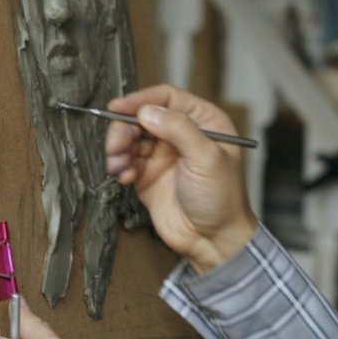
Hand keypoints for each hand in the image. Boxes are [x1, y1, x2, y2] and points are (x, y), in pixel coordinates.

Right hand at [104, 84, 256, 272]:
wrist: (212, 240)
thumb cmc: (221, 197)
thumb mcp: (206, 158)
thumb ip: (178, 129)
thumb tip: (146, 111)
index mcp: (203, 122)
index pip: (168, 98)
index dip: (142, 100)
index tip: (118, 108)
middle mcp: (181, 135)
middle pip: (143, 117)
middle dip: (124, 129)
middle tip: (115, 146)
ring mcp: (163, 155)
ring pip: (131, 138)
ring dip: (118, 149)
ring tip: (118, 166)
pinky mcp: (147, 176)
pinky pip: (126, 161)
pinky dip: (120, 166)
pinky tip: (124, 178)